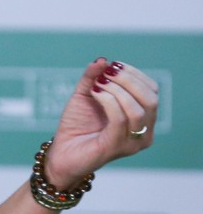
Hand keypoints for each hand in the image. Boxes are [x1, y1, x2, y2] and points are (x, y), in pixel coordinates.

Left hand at [44, 58, 158, 188]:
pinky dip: (108, 100)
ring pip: (137, 109)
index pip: (152, 90)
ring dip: (116, 90)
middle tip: (105, 74)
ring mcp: (133, 142)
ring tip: (97, 84)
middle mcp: (144, 132)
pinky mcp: (117, 147)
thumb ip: (92, 77)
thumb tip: (102, 60)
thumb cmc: (76, 125)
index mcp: (143, 118)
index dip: (134, 74)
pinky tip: (94, 93)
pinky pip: (120, 119)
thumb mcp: (85, 94)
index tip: (112, 66)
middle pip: (150, 99)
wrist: (61, 152)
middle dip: (128, 80)